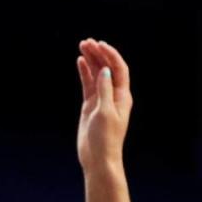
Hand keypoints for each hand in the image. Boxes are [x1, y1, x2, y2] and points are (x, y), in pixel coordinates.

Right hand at [77, 39, 132, 171]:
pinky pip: (88, 84)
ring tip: (82, 46)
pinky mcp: (90, 105)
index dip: (111, 55)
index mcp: (122, 96)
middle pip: (107, 68)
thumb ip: (105, 90)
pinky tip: (80, 61)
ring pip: (96, 74)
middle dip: (98, 53)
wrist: (98, 159)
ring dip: (91, 60)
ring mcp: (101, 99)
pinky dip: (85, 72)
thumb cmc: (105, 139)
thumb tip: (104, 71)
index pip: (119, 69)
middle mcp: (113, 95)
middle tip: (86, 42)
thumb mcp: (105, 113)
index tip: (100, 44)